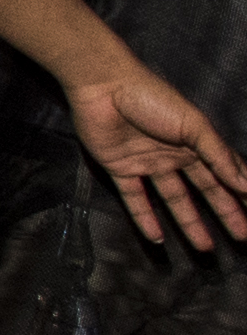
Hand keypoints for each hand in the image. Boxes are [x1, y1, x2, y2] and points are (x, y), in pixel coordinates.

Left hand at [63, 65, 246, 252]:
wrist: (103, 87)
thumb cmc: (153, 98)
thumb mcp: (194, 125)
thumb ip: (218, 155)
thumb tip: (246, 184)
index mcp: (196, 142)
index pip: (225, 173)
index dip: (241, 193)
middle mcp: (175, 155)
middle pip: (205, 190)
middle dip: (224, 213)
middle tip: (241, 237)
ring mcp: (148, 163)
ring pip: (173, 200)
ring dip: (189, 223)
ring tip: (205, 247)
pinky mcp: (120, 168)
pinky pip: (135, 199)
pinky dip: (145, 219)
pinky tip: (157, 239)